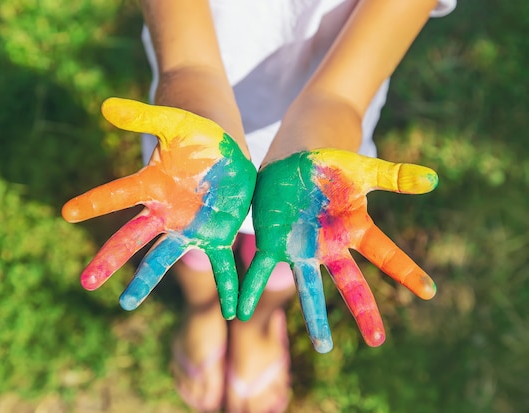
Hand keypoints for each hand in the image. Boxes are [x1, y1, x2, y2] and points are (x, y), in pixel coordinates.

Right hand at [62, 98, 255, 318]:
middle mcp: (164, 213)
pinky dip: (226, 287)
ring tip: (125, 305)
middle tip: (86, 282)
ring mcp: (188, 227)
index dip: (94, 202)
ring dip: (145, 282)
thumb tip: (106, 106)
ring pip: (164, 259)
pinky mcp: (215, 236)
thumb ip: (144, 117)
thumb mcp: (174, 121)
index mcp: (153, 184)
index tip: (67, 213)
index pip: (118, 194)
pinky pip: (220, 265)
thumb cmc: (197, 133)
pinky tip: (229, 311)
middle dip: (109, 259)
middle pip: (132, 239)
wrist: (223, 150)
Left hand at [237, 148, 437, 351]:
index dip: (406, 271)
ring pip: (309, 287)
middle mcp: (329, 246)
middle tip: (378, 341)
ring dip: (315, 317)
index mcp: (354, 228)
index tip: (430, 291)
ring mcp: (301, 248)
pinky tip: (240, 311)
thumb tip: (435, 179)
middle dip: (363, 311)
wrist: (293, 161)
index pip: (385, 253)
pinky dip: (249, 290)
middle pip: (350, 283)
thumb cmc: (330, 166)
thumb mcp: (362, 170)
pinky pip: (260, 270)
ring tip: (323, 347)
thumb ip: (394, 177)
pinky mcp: (273, 242)